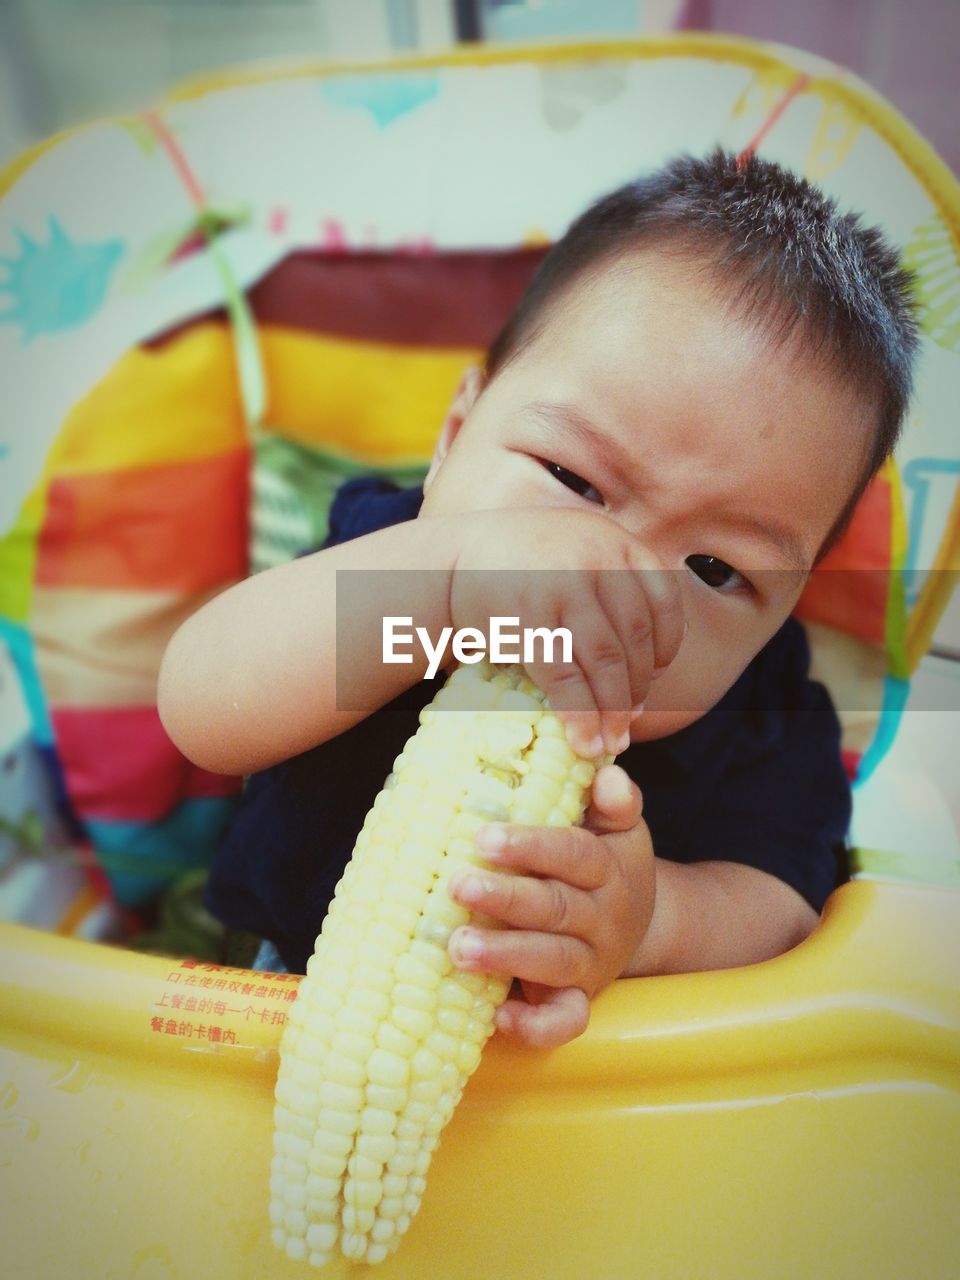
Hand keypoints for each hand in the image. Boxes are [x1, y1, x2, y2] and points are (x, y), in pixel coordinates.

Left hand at [446, 765, 653, 1048]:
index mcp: (607, 868)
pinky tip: (500, 1017)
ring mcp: (592, 962)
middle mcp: (603, 916)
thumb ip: (611, 801)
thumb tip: (608, 775)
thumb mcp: (616, 827)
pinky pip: (565, 1020)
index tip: (483, 837)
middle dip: (506, 898)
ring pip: (555, 960)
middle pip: (557, 907)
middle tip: (457, 885)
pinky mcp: (580, 999)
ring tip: (458, 947)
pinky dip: (536, 1024)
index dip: (531, 846)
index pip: (573, 854)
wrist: (641, 922)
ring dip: (507, 955)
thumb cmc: (604, 861)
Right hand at [451, 507, 684, 757]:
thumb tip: (651, 671)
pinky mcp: (529, 618)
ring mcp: (562, 586)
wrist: (450, 561)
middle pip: (634, 638)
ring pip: (605, 661)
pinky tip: (583, 741)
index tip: (652, 678)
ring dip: (613, 711)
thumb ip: (616, 590)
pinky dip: (579, 715)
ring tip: (612, 742)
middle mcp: (597, 559)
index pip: (663, 604)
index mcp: (618, 542)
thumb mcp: (579, 553)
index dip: (665, 649)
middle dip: (637, 689)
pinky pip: (565, 676)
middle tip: (629, 723)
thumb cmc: (521, 569)